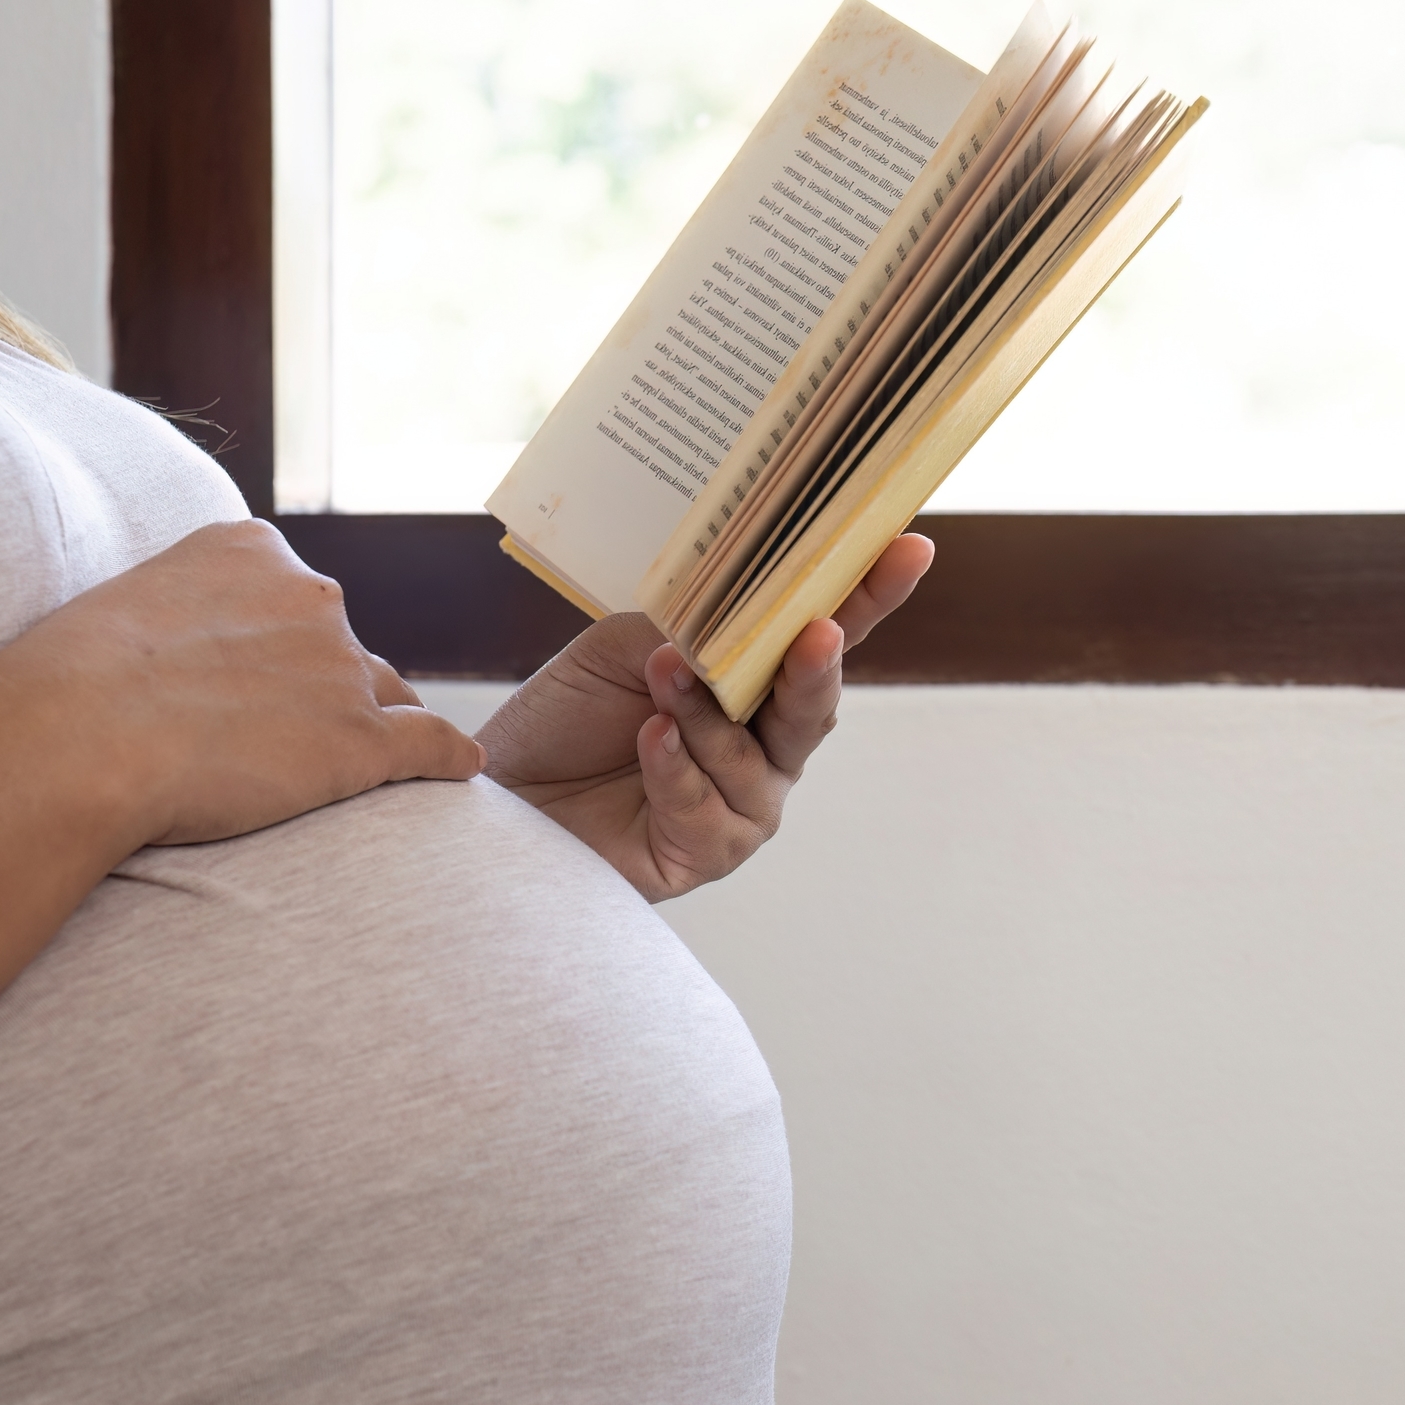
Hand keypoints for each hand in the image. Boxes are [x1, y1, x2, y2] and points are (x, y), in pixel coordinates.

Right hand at [0, 519, 486, 849]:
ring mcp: (341, 668)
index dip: (276, 645)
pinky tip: (459, 770)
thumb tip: (181, 656)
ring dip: (371, 723)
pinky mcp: (360, 741)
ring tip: (343, 762)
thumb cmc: (70, 684)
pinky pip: (430, 744)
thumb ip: (176, 617)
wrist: (76, 737)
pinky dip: (448, 757)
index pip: (293, 596)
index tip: (246, 681)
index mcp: (250, 550)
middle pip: (342, 646)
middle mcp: (311, 596)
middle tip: (269, 735)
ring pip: (385, 695)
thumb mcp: (123, 609)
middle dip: (321, 685)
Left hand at [478, 535, 932, 898]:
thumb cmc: (565, 718)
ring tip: (663, 675)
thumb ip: (692, 625)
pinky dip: (677, 768)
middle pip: (814, 708)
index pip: (821, 637)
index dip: (869, 596)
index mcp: (755, 687)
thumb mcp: (625, 645)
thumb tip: (747, 604)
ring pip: (757, 762)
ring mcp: (740, 806)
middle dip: (818, 669)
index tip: (910, 549)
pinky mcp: (702, 855)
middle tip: (816, 632)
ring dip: (710, 715)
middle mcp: (762, 749)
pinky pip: (709, 811)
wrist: (495, 792)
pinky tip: (649, 738)